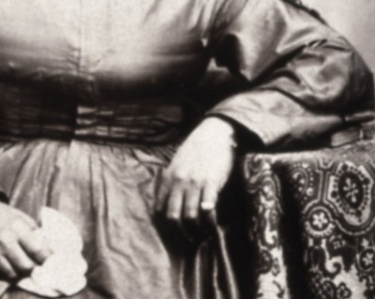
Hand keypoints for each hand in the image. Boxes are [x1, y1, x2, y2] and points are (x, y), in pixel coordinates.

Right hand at [0, 199, 52, 279]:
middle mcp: (4, 239)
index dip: (48, 260)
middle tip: (39, 270)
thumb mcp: (25, 220)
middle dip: (35, 270)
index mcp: (17, 227)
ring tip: (23, 268)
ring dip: (20, 274)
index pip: (37, 249)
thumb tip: (53, 254)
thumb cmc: (8, 218)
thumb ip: (38, 236)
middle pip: (26, 266)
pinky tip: (9, 264)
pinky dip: (6, 272)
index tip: (54, 265)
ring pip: (12, 274)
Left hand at [158, 116, 237, 237]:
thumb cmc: (196, 149)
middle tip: (189, 241)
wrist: (214, 133)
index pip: (160, 210)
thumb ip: (170, 181)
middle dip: (181, 234)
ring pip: (190, 217)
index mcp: (168, 179)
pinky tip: (213, 225)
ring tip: (203, 235)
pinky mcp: (211, 183)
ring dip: (197, 231)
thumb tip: (166, 201)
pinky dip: (210, 222)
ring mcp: (194, 183)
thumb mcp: (177, 164)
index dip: (166, 227)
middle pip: (173, 217)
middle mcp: (178, 182)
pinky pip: (208, 209)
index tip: (175, 234)